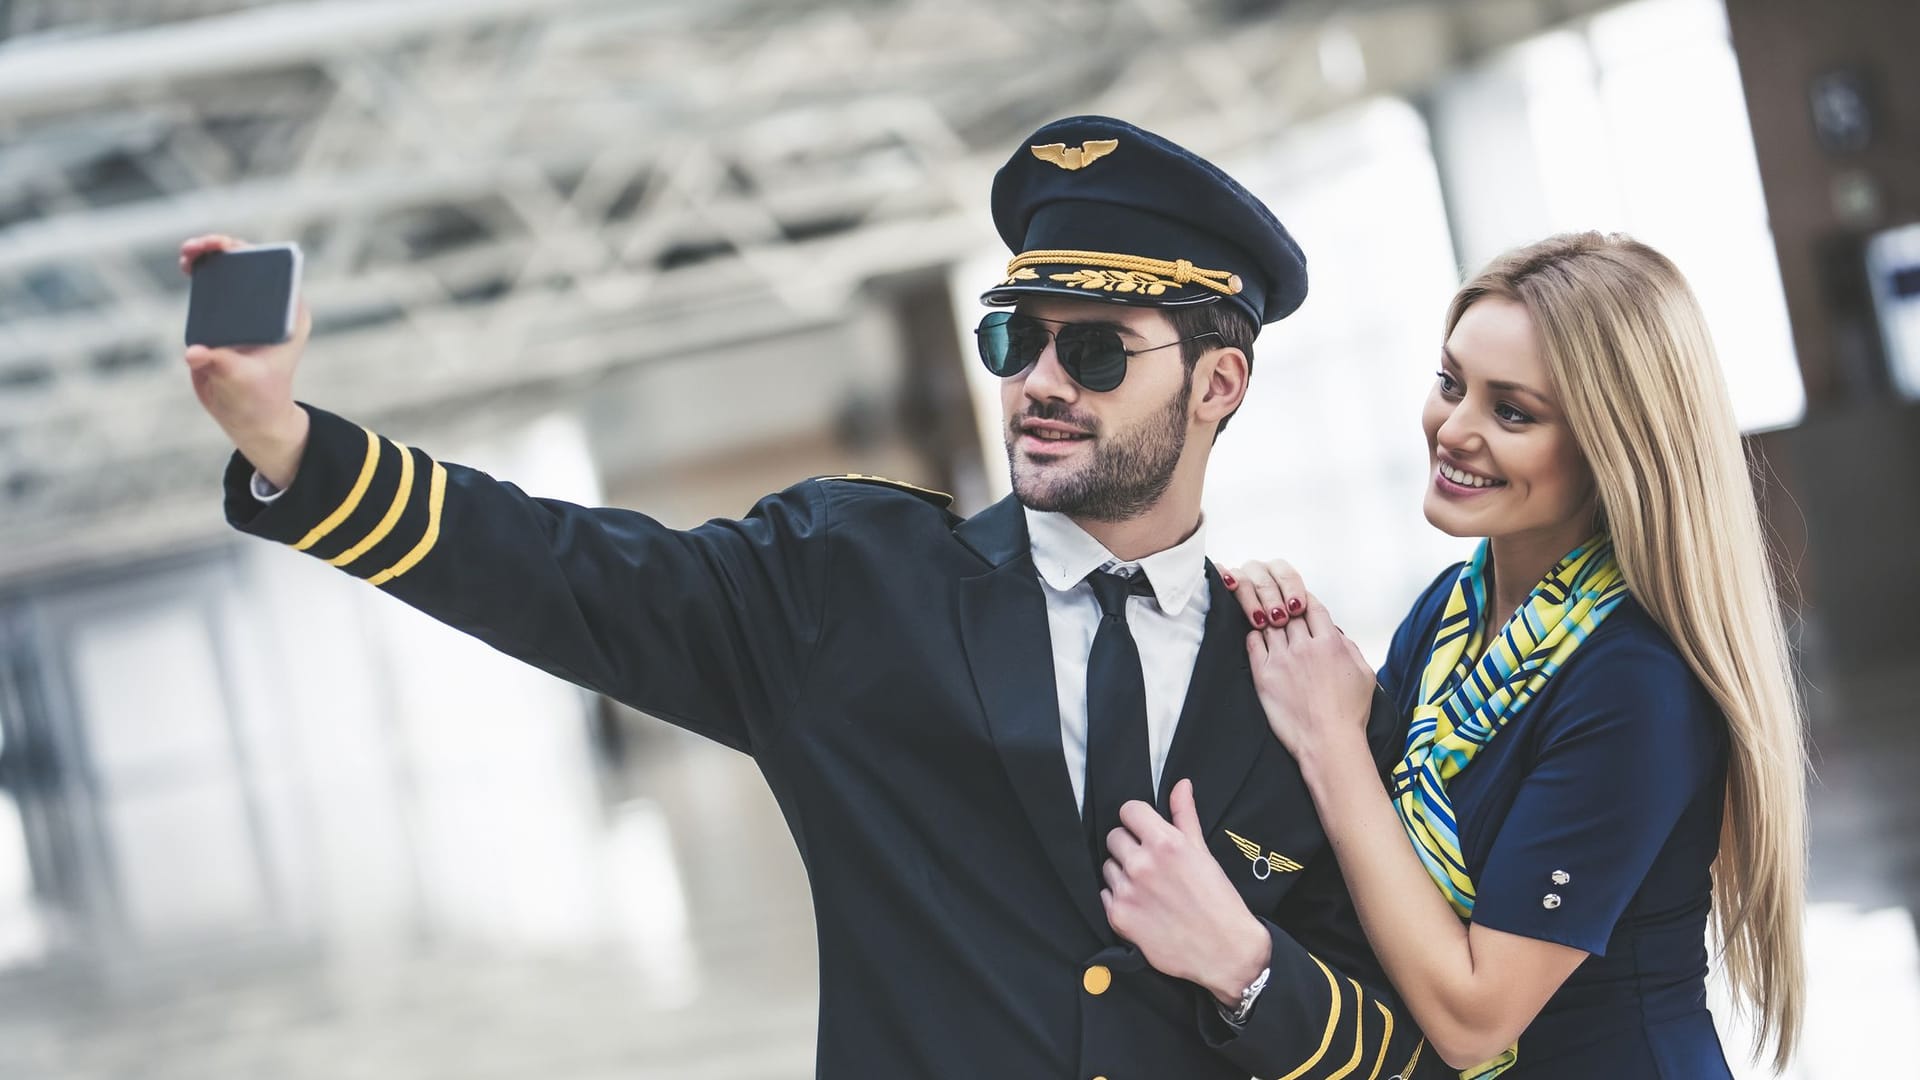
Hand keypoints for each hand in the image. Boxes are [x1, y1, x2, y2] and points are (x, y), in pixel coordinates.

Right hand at [179, 234, 311, 487]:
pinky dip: (200, 275)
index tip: (230, 248)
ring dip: (208, 258)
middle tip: (197, 248)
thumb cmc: (257, 399)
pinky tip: (186, 265)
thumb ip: (220, 364)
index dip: (253, 255)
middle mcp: (271, 310)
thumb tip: (194, 353)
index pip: (277, 275)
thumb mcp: (241, 381)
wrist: (249, 418)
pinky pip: (214, 290)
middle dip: (224, 249)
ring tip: (188, 253)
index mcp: (288, 319)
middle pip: (249, 268)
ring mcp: (248, 312)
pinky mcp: (227, 319)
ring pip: (230, 275)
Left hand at [1101, 779, 1270, 1005]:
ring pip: (1108, 866)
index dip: (1137, 819)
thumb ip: (1185, 816)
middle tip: (1150, 863)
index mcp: (1164, 843)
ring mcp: (1127, 891)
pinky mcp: (1118, 916)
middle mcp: (1142, 864)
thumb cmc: (1218, 900)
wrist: (1225, 950)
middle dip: (1129, 845)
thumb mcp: (1203, 852)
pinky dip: (1119, 898)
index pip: (1129, 810)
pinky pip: (1105, 894)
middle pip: (1114, 837)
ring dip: (1123, 872)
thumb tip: (1181, 785)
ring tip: (1148, 887)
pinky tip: (1142, 906)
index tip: (1145, 830)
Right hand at [1222, 557, 1306, 629]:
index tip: (1296, 609)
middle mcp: (1261, 573)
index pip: (1288, 576)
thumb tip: (1305, 614)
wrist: (1255, 642)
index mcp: (1281, 576)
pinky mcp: (1222, 582)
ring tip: (1259, 620)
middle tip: (1279, 619)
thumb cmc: (1280, 633)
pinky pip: (1220, 573)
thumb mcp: (1294, 623)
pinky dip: (1224, 576)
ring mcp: (1241, 577)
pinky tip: (1229, 584)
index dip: (1293, 591)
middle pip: (1266, 579)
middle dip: (1273, 599)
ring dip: (1252, 600)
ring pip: (1245, 580)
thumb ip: (1299, 614)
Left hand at [1245, 587, 1376, 769]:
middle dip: (1287, 611)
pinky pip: (1253, 643)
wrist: (1328, 741)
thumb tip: (1335, 633)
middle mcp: (1304, 646)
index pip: (1313, 607)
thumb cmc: (1349, 713)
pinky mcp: (1264, 675)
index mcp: (1330, 643)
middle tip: (1283, 612)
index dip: (1306, 602)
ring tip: (1270, 626)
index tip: (1301, 604)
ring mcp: (1282, 659)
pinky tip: (1259, 638)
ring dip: (1271, 623)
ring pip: (1270, 626)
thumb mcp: (1365, 674)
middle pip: (1290, 614)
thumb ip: (1350, 647)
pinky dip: (1255, 636)